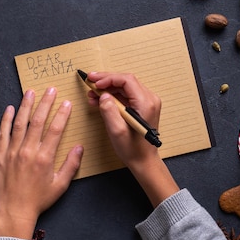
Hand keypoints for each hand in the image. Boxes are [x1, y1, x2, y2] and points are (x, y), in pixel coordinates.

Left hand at [0, 87, 83, 239]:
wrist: (14, 211)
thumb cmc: (39, 200)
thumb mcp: (60, 185)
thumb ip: (71, 165)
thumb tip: (80, 147)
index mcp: (44, 158)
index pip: (56, 129)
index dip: (62, 114)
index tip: (67, 102)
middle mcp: (28, 151)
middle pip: (37, 121)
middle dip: (45, 103)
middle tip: (51, 89)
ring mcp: (12, 152)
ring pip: (20, 123)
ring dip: (26, 106)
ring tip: (30, 92)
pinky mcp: (0, 156)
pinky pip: (3, 133)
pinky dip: (6, 120)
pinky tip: (10, 109)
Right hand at [86, 72, 178, 206]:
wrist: (143, 160)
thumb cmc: (132, 149)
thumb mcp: (116, 131)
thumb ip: (109, 110)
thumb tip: (103, 95)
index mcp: (146, 103)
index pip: (126, 80)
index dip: (108, 78)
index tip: (94, 82)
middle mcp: (149, 99)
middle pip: (126, 81)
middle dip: (106, 80)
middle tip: (90, 82)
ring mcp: (147, 102)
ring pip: (124, 87)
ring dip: (107, 88)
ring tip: (92, 94)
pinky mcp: (142, 106)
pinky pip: (126, 95)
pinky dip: (112, 95)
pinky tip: (100, 100)